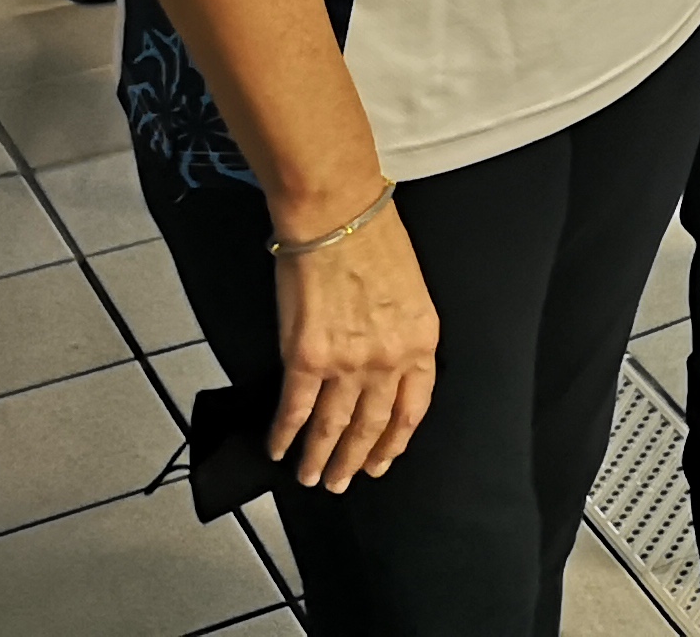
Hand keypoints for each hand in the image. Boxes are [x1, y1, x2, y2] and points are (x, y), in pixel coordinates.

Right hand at [266, 191, 437, 492]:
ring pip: (333, 429)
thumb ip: (403, 335)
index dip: (395, 441)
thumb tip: (385, 368)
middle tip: (341, 482)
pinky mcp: (306, 359)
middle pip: (373, 426)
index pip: (413, 409)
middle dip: (356, 461)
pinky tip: (278, 450)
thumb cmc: (376, 241)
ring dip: (319, 458)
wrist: (338, 216)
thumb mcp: (413, 292)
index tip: (383, 460)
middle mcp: (388, 361)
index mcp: (421, 342)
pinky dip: (284, 435)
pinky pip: (295, 411)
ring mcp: (348, 364)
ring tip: (310, 477)